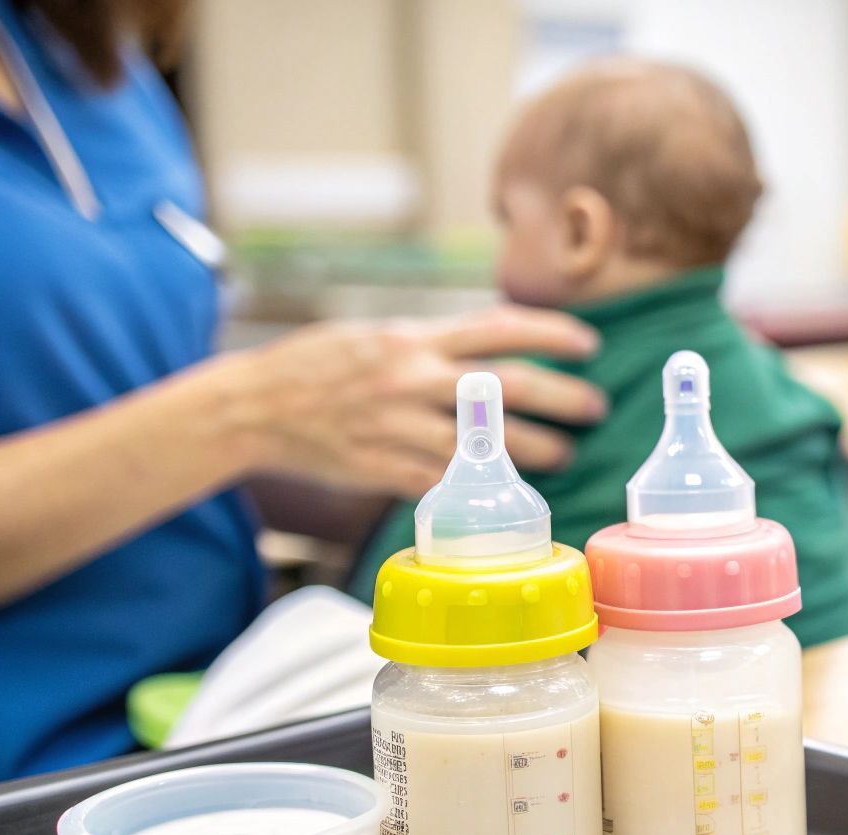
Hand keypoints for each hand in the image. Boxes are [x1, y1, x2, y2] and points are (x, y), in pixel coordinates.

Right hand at [233, 306, 605, 494]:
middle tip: (596, 407)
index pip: (497, 328)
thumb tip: (495, 337)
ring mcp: (396, 426)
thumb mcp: (375, 335)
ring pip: (483, 444)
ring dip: (533, 452)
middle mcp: (409, 378)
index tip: (588, 343)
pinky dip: (476, 490)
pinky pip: (440, 483)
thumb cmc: (315, 365)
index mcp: (411, 339)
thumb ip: (432, 340)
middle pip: (506, 387)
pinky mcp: (380, 468)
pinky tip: (505, 494)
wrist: (251, 406)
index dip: (550, 334)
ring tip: (566, 455)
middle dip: (561, 397)